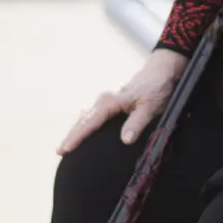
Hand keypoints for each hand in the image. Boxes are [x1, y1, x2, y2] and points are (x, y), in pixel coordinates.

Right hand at [58, 50, 187, 154]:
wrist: (163, 70)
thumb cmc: (157, 87)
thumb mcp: (150, 107)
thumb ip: (136, 123)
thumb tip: (124, 140)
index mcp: (110, 101)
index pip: (89, 122)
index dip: (77, 137)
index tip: (65, 149)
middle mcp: (104, 100)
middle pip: (82, 120)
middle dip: (71, 135)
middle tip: (59, 152)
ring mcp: (107, 100)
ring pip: (86, 117)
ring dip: (76, 130)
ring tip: (67, 145)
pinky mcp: (112, 102)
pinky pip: (93, 115)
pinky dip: (85, 124)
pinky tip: (83, 132)